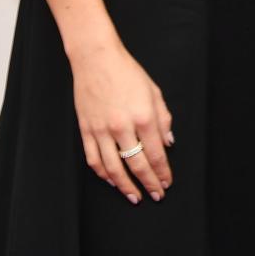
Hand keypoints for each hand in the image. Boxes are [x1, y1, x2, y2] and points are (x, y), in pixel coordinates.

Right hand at [71, 40, 173, 204]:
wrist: (96, 59)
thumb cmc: (127, 72)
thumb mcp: (153, 91)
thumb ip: (163, 119)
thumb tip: (168, 143)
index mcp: (143, 116)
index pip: (156, 154)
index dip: (162, 172)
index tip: (166, 183)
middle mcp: (122, 127)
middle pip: (137, 165)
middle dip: (149, 183)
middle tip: (156, 195)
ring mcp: (102, 130)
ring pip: (114, 169)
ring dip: (125, 186)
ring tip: (135, 196)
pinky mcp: (86, 130)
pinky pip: (94, 160)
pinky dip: (103, 174)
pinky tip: (112, 180)